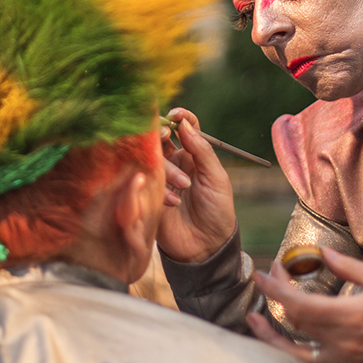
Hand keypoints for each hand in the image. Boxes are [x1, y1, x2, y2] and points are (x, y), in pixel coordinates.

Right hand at [156, 108, 236, 262]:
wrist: (207, 246)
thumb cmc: (217, 210)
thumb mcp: (216, 178)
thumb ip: (201, 150)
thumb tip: (184, 123)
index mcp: (193, 155)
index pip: (183, 127)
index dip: (179, 117)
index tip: (175, 115)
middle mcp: (174, 163)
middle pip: (161, 138)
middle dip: (160, 134)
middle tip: (164, 138)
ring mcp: (159, 178)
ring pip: (152, 158)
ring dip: (167, 168)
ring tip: (184, 187)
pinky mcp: (147, 195)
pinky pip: (144, 181)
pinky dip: (160, 188)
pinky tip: (173, 203)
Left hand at [246, 247, 362, 362]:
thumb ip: (347, 267)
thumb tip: (323, 253)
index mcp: (348, 315)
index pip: (297, 304)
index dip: (274, 288)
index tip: (262, 273)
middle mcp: (342, 342)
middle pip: (295, 323)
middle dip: (277, 297)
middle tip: (272, 279)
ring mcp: (345, 362)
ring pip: (297, 356)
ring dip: (271, 340)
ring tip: (254, 323)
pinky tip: (287, 362)